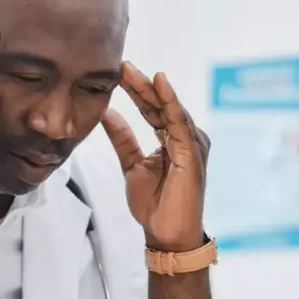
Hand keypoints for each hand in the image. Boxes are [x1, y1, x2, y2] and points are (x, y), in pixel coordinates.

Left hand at [101, 62, 210, 251]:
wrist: (166, 234)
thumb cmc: (154, 205)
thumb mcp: (131, 165)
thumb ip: (122, 139)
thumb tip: (106, 113)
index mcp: (171, 139)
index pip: (151, 109)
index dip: (135, 90)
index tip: (116, 72)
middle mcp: (184, 137)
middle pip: (159, 105)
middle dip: (140, 84)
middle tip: (121, 64)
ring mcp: (190, 144)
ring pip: (168, 108)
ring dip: (150, 88)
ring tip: (131, 70)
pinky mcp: (192, 152)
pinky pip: (179, 122)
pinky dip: (169, 101)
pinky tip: (159, 83)